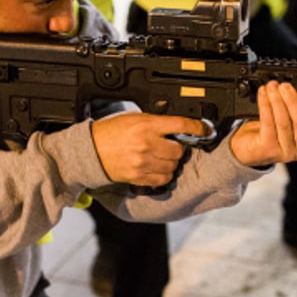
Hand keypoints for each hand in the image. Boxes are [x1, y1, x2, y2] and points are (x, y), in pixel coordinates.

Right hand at [91, 112, 208, 186]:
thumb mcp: (134, 118)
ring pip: (173, 165)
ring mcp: (143, 162)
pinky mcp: (139, 176)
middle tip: (171, 145)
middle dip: (179, 148)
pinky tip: (157, 168)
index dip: (198, 127)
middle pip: (179, 149)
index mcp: (147, 125)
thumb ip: (156, 122)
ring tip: (161, 157)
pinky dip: (164, 174)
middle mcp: (147, 143)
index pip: (181, 124)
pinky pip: (163, 178)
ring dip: (172, 162)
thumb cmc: (111, 132)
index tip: (205, 130)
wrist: (91, 150)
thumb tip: (178, 126)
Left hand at [229, 81, 296, 166]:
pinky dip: (265, 105)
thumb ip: (295, 108)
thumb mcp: (288, 119)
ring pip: (284, 122)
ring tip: (272, 88)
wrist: (248, 148)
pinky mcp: (269, 150)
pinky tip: (263, 95)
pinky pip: (268, 124)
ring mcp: (286, 152)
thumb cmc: (270, 132)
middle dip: (293, 101)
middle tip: (285, 87)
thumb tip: (293, 87)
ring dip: (277, 101)